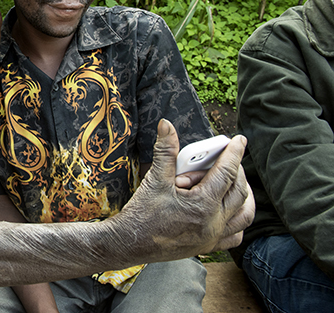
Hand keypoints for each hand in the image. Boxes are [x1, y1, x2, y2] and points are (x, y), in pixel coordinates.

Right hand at [114, 119, 254, 260]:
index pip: (227, 173)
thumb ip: (165, 151)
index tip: (240, 140)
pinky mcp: (207, 246)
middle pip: (238, 192)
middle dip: (237, 171)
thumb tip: (166, 125)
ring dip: (244, 197)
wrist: (128, 243)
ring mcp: (212, 237)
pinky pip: (235, 235)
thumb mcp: (155, 179)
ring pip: (243, 216)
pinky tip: (229, 210)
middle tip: (228, 158)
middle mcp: (213, 223)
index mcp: (203, 204)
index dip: (234, 153)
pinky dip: (238, 221)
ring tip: (236, 182)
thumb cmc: (141, 213)